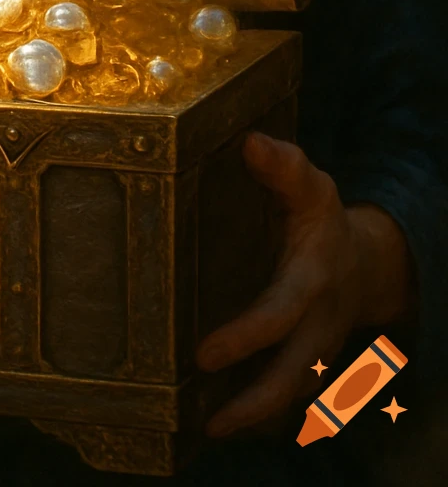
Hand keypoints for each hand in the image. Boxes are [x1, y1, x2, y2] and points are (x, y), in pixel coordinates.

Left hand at [196, 132, 412, 437]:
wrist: (366, 261)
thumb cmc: (322, 219)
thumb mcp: (309, 187)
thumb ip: (283, 167)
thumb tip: (252, 143)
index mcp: (311, 280)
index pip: (280, 314)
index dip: (245, 337)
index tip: (205, 355)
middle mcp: (317, 325)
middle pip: (292, 377)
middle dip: (256, 403)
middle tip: (212, 422)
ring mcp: (316, 351)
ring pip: (292, 397)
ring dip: (255, 416)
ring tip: (209, 429)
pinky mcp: (308, 366)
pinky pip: (288, 399)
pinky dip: (261, 416)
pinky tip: (221, 423)